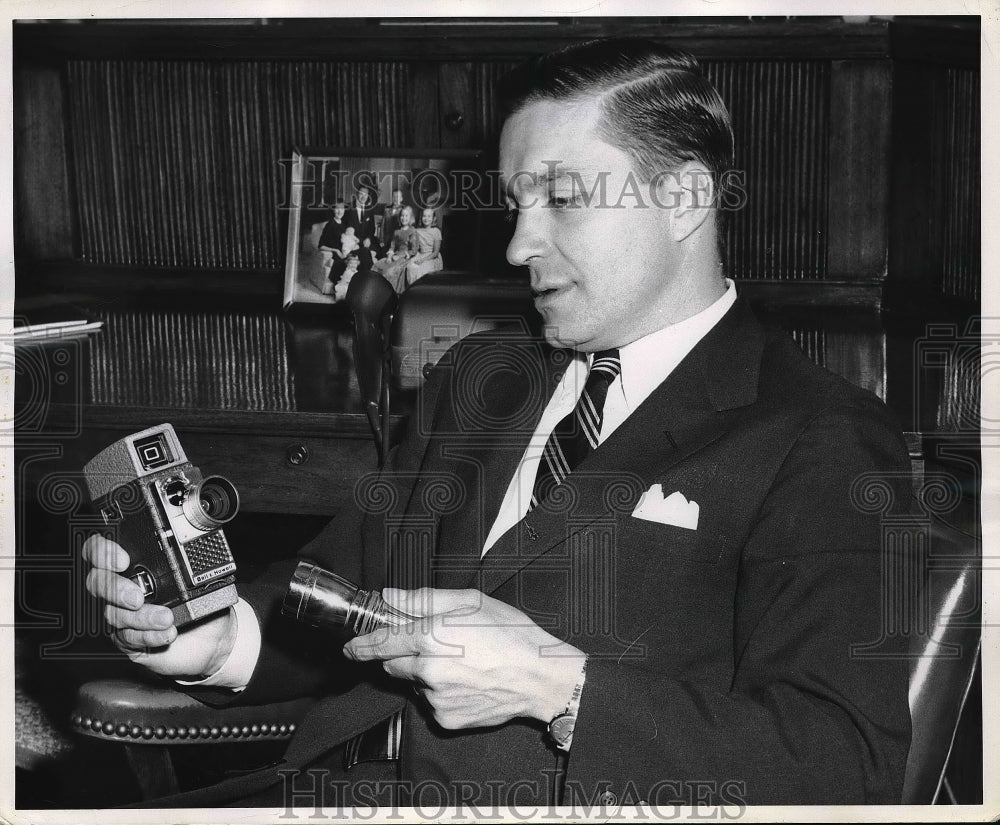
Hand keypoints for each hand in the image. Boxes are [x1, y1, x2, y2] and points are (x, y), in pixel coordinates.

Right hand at [82, 535, 237, 679]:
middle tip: (138, 597)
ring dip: (142, 617)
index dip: (103, 552)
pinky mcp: (128, 640)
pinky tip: (166, 634)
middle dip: (116, 589)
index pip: (100, 550)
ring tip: (167, 618)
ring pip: (114, 614)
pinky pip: (130, 638)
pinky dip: (149, 635)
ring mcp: (123, 615)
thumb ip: (193, 564)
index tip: (123, 560)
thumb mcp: (201, 577)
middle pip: (97, 583)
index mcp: (134, 564)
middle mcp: (121, 587)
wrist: (210, 638)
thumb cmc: (201, 601)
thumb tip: (200, 554)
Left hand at [343, 588, 584, 729]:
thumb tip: (390, 596)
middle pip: (393, 664)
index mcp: (430, 636)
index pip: (380, 642)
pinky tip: (468, 683)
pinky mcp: (446, 719)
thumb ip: (424, 599)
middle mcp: (427, 670)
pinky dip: (442, 694)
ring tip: (462, 664)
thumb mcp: (470, 601)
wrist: (539, 676)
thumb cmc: (510, 633)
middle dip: (404, 655)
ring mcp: (435, 698)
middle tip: (435, 646)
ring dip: (425, 675)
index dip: (360, 645)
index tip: (350, 647)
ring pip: (415, 684)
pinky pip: (431, 704)